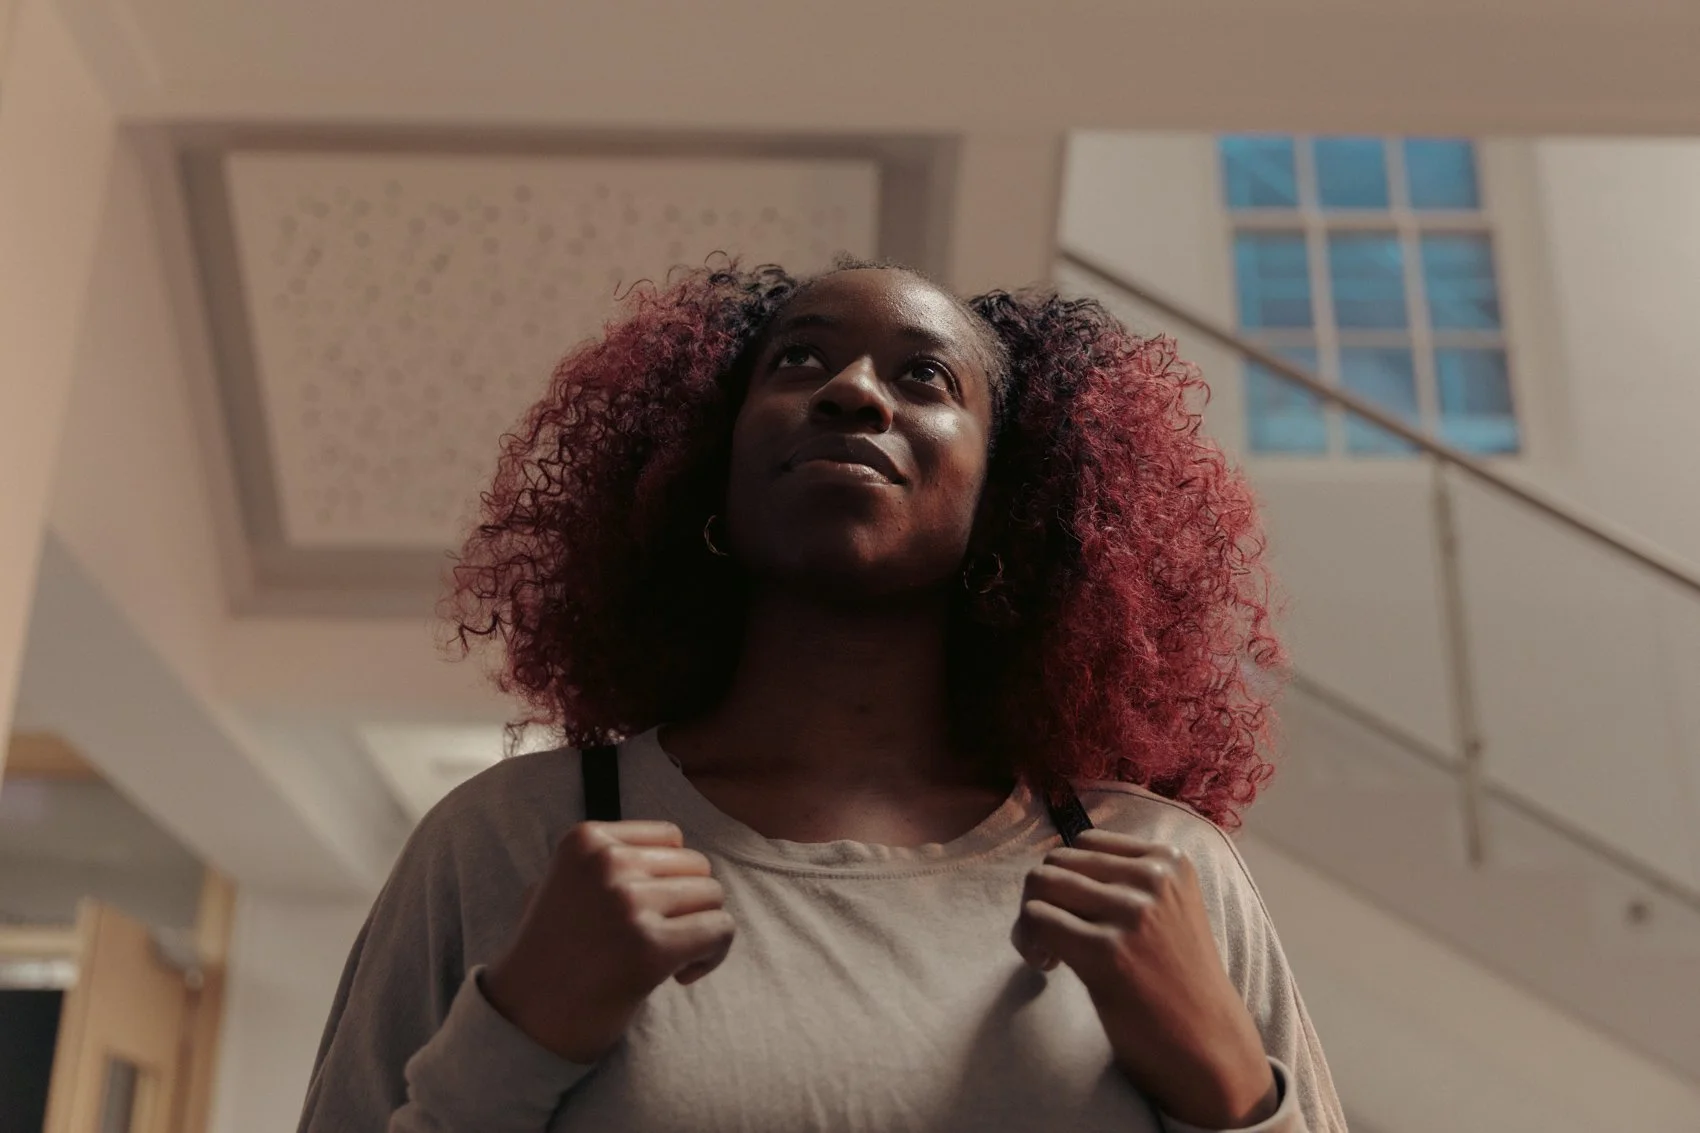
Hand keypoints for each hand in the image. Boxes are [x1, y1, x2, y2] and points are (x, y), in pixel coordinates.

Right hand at [484, 820, 734, 1064]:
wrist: (524, 1019)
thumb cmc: (552, 954)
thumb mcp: (560, 882)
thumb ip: (607, 859)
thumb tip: (675, 849)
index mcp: (586, 840)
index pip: (670, 837)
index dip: (671, 875)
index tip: (651, 910)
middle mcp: (607, 863)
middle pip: (697, 866)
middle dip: (689, 904)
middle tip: (661, 939)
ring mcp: (628, 904)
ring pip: (713, 896)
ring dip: (702, 930)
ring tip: (671, 959)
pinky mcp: (651, 947)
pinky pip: (719, 930)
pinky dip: (713, 955)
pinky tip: (681, 975)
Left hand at [1011, 829, 1276, 1128]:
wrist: (1209, 1044)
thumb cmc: (1177, 980)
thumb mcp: (1166, 908)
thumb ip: (1123, 880)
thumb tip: (1051, 868)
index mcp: (1169, 860)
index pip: (1085, 843)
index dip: (1068, 877)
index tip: (1075, 914)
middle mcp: (1153, 878)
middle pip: (1057, 861)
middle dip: (1043, 896)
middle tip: (1054, 938)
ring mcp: (1132, 914)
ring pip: (1041, 883)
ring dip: (1030, 918)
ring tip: (1050, 951)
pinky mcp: (1107, 953)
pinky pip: (1036, 919)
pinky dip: (1027, 940)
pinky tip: (1048, 964)